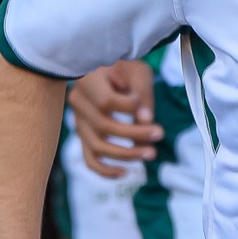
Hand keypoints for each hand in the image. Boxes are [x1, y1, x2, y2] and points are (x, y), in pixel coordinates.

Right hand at [70, 59, 163, 176]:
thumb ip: (142, 94)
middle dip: (135, 134)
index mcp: (87, 81)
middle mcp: (77, 102)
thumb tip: (145, 121)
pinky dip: (105, 170)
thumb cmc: (125, 67)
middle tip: (159, 133)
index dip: (127, 106)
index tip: (142, 101)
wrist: (108, 68)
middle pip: (103, 126)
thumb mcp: (137, 71)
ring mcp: (78, 121)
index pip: (105, 102)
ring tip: (151, 153)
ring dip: (125, 154)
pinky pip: (89, 159)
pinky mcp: (84, 135)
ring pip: (97, 147)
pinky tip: (125, 172)